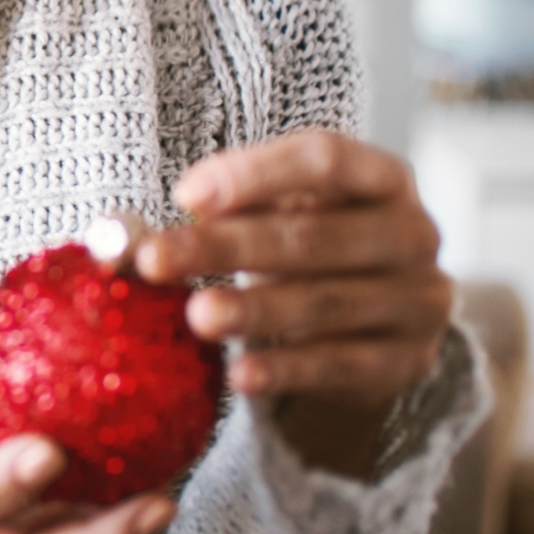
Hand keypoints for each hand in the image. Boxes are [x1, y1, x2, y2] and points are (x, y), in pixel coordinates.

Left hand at [137, 130, 452, 476]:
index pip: (325, 157)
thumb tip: (115, 240)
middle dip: (226, 248)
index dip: (254, 174)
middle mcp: (413, 233)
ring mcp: (418, 300)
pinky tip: (239, 375)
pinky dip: (286, 369)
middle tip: (156, 261)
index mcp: (381, 177)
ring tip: (196, 316)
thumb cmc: (303, 251)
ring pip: (325, 303)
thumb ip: (210, 215)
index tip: (184, 197)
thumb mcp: (269, 217)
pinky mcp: (406, 361)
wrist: (371, 328)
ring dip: (254, 310)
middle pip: (311, 236)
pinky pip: (340, 364)